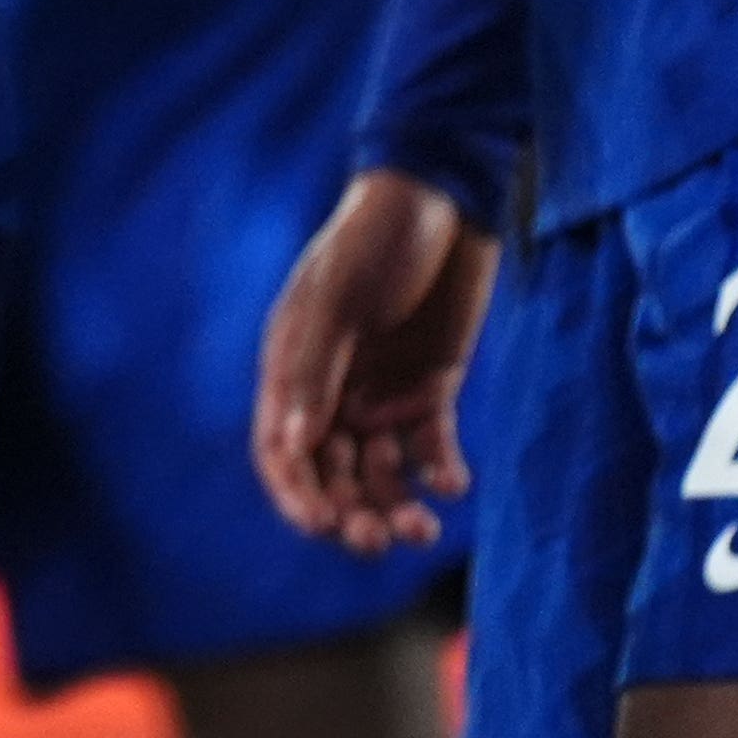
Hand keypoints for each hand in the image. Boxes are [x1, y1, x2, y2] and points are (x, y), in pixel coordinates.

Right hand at [251, 168, 498, 553]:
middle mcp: (333, 390)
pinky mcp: (430, 388)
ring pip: (381, 473)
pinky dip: (440, 474)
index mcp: (293, 370)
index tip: (325, 527)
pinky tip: (454, 483)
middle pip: (333, 475)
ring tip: (424, 527)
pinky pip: (430, 450)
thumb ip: (313, 371)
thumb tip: (290, 446)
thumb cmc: (375, 239)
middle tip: (382, 539)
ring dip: (396, 504)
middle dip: (351, 513)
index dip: (298, 496)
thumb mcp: (338, 299)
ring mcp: (381, 392)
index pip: (284, 453)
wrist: (444, 198)